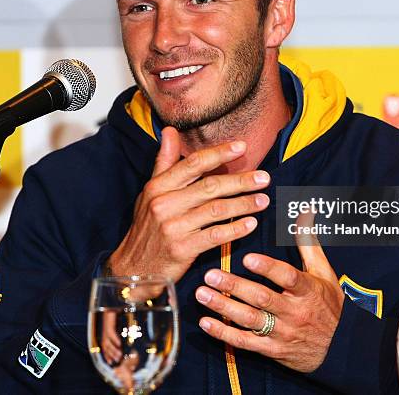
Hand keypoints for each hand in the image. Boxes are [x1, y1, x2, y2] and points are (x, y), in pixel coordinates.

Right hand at [106, 126, 270, 282]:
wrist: (134, 268)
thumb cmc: (147, 227)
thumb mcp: (150, 191)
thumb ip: (164, 161)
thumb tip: (170, 130)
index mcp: (158, 186)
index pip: (193, 163)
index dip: (219, 153)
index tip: (242, 147)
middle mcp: (165, 204)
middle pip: (210, 186)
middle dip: (240, 181)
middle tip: (264, 178)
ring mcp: (173, 227)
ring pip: (216, 209)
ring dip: (243, 204)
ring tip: (263, 200)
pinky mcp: (182, 249)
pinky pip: (216, 235)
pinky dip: (235, 229)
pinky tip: (250, 224)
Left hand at [195, 238, 344, 372]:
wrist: (341, 348)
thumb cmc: (329, 305)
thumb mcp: (324, 273)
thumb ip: (309, 243)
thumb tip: (304, 211)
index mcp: (307, 290)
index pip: (287, 277)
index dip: (268, 268)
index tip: (247, 258)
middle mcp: (294, 312)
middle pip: (262, 298)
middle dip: (234, 286)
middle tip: (211, 274)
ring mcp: (282, 332)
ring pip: (250, 320)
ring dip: (223, 307)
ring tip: (202, 293)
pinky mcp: (272, 350)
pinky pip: (245, 342)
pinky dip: (224, 333)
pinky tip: (206, 322)